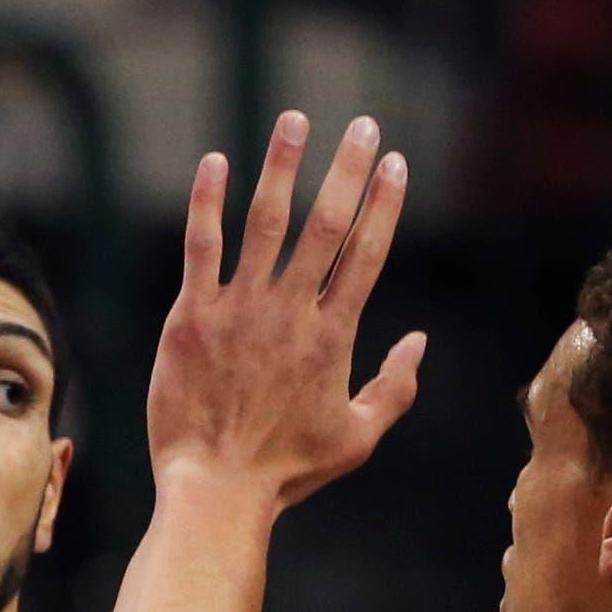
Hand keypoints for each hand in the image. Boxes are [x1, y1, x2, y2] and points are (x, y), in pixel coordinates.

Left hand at [150, 112, 425, 508]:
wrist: (216, 491)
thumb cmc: (287, 472)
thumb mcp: (357, 438)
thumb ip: (394, 388)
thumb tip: (421, 342)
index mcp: (332, 338)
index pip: (365, 255)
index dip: (382, 204)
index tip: (394, 162)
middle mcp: (289, 314)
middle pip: (325, 226)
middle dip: (346, 170)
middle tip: (360, 124)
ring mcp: (238, 312)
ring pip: (265, 224)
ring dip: (283, 168)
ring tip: (294, 121)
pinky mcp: (190, 319)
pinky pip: (201, 249)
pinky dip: (207, 204)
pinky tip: (215, 163)